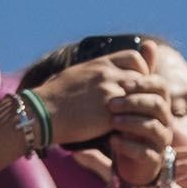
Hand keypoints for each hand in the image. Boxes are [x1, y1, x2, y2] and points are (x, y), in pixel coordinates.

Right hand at [31, 55, 173, 147]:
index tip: (134, 82)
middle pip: (143, 78)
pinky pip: (132, 117)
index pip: (134, 58)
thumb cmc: (53, 95)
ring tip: (137, 119)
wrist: (42, 112)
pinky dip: (133, 123)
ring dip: (141, 109)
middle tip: (141, 105)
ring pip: (141, 98)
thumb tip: (97, 72)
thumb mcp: (75, 73)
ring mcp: (111, 94)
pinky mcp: (109, 114)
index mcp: (100, 63)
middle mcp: (109, 75)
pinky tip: (128, 129)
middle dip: (145, 92)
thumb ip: (94, 71)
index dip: (140, 69)